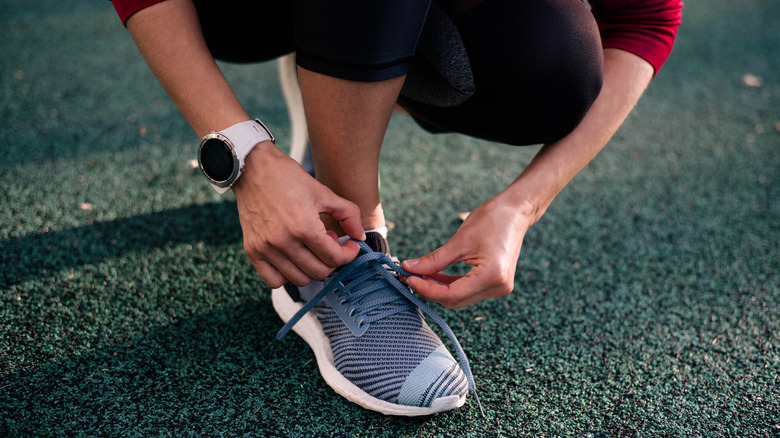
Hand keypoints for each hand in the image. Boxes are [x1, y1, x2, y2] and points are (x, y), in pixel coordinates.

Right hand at [232, 141, 364, 287]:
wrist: (252, 168)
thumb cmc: (288, 177)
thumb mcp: (324, 192)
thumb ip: (348, 214)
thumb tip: (361, 237)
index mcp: (305, 226)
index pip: (335, 258)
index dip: (349, 254)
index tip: (350, 246)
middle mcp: (284, 241)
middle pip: (319, 272)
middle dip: (332, 261)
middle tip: (329, 242)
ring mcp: (266, 248)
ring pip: (299, 280)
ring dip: (312, 268)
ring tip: (311, 247)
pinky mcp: (252, 250)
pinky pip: (274, 281)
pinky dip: (287, 275)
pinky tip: (293, 258)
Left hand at [402, 197, 532, 307]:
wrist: (516, 211)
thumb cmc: (492, 219)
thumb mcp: (460, 240)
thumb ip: (434, 259)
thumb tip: (410, 268)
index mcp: (491, 276)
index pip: (451, 295)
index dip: (426, 289)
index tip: (408, 277)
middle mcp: (497, 287)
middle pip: (455, 300)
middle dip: (430, 289)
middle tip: (408, 275)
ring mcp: (498, 287)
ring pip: (460, 297)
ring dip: (438, 288)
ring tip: (418, 274)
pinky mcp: (495, 283)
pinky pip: (467, 289)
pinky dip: (450, 284)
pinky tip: (434, 274)